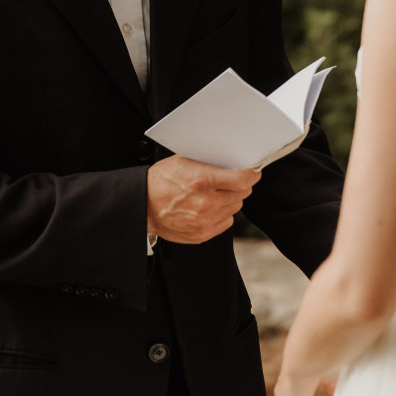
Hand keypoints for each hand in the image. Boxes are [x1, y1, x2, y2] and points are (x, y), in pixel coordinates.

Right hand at [146, 156, 260, 244]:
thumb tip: (234, 162)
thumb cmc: (161, 180)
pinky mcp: (202, 234)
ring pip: (235, 207)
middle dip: (239, 186)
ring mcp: (204, 221)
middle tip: (230, 181)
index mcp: (202, 181)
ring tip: (215, 194)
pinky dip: (222, 214)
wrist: (142, 204)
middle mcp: (205, 203)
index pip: (243, 180)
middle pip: (242, 194)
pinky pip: (226, 221)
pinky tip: (209, 207)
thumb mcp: (184, 161)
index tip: (253, 171)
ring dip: (230, 199)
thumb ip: (210, 163)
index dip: (252, 174)